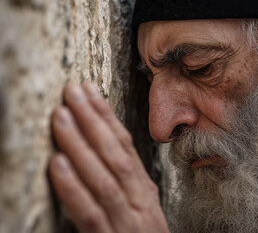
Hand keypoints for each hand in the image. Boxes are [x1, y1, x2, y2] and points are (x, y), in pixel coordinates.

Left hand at [48, 84, 168, 232]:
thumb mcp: (138, 210)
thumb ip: (125, 186)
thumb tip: (105, 153)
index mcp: (144, 192)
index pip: (126, 148)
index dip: (107, 118)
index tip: (90, 93)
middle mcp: (140, 203)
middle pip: (117, 156)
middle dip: (94, 121)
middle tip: (72, 93)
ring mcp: (129, 223)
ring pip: (105, 178)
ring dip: (82, 145)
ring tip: (61, 117)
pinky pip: (92, 214)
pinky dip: (74, 187)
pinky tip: (58, 163)